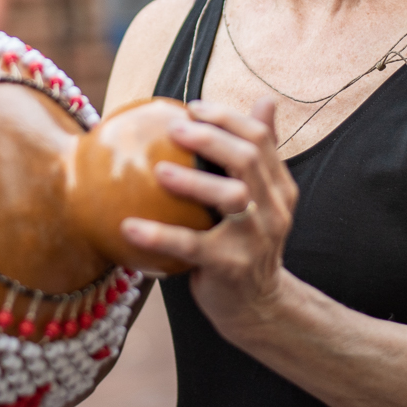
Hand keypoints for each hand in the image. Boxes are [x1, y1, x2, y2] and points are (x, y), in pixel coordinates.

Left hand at [121, 98, 298, 337]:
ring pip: (230, 198)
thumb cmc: (246, 243)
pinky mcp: (232, 266)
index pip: (261, 139)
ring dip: (193, 181)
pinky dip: (159, 235)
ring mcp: (256, 239)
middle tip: (174, 128)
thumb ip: (258, 155)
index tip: (193, 108)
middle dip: (211, 138)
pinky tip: (128, 226)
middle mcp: (274, 209)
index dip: (228, 117)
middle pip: (247, 160)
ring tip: (158, 170)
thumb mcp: (259, 200)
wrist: (257, 306)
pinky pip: (191, 246)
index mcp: (279, 187)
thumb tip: (266, 100)